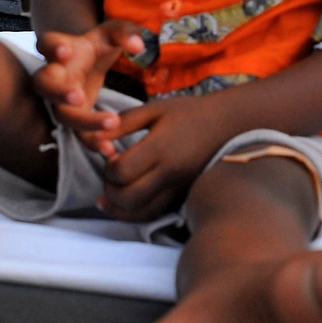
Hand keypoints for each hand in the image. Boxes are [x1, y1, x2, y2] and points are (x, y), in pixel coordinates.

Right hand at [33, 20, 144, 146]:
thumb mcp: (112, 33)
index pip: (46, 43)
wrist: (90, 63)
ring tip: (112, 123)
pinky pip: (78, 134)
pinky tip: (110, 149)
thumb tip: (138, 45)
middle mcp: (55, 75)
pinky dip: (93, 142)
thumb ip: (124, 33)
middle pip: (44, 84)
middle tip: (78, 96)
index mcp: (61, 48)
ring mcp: (61, 101)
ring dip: (83, 121)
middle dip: (58, 91)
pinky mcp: (75, 119)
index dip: (52, 47)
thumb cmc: (98, 45)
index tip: (66, 51)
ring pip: (62, 115)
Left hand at [97, 95, 236, 222]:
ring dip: (119, 207)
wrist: (226, 125)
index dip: (108, 167)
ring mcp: (177, 188)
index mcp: (160, 148)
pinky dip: (135, 214)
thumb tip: (95, 135)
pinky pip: (154, 214)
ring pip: (141, 213)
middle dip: (110, 190)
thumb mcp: (154, 109)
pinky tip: (123, 205)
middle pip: (128, 197)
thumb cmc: (187, 112)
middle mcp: (170, 173)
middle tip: (108, 175)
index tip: (109, 156)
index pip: (122, 171)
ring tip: (110, 194)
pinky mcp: (182, 196)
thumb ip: (124, 122)